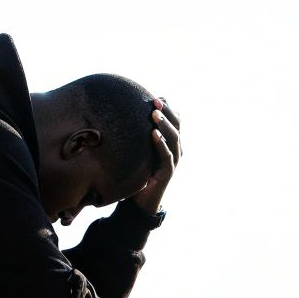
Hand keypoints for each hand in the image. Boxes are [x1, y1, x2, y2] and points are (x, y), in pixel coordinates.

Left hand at [131, 97, 181, 214]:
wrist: (140, 200)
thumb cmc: (137, 171)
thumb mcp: (137, 149)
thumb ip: (136, 134)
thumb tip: (121, 113)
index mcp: (171, 141)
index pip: (175, 120)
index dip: (168, 108)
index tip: (156, 97)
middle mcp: (176, 149)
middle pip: (177, 126)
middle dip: (167, 112)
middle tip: (155, 102)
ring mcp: (174, 161)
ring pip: (174, 139)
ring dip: (165, 125)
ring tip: (154, 114)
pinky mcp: (168, 173)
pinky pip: (167, 156)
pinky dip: (161, 144)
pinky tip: (154, 134)